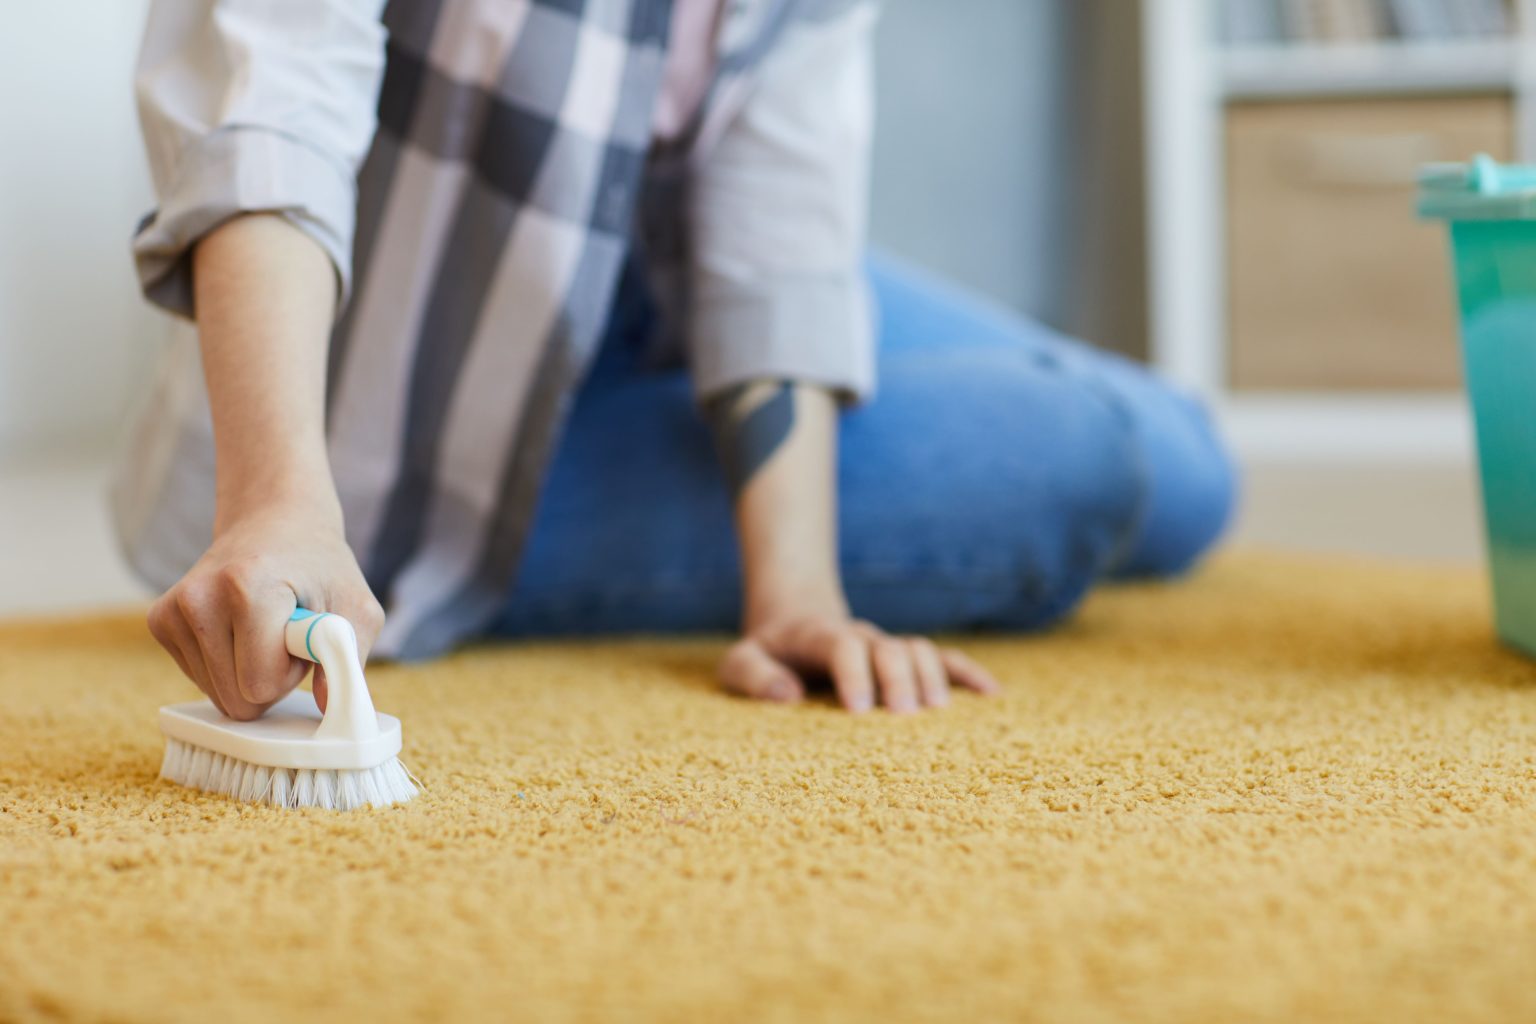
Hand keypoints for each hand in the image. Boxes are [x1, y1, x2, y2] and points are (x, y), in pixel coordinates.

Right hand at [147, 497, 382, 720]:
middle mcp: (199, 597)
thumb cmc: (321, 567)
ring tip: (264, 627)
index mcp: (246, 588)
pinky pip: (200, 681)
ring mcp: (172, 609)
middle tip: (285, 634)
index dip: (292, 673)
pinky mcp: (160, 621)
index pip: (260, 684)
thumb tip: (331, 709)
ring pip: (217, 695)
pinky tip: (240, 628)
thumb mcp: (356, 608)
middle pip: (235, 698)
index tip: (302, 634)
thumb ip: (350, 659)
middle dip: (270, 679)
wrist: (274, 522)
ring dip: (248, 672)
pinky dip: (227, 666)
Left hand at [720, 612, 1000, 712]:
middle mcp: (860, 637)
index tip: (858, 711)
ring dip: (931, 678)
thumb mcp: (740, 663)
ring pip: (919, 649)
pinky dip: (968, 674)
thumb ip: (753, 676)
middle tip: (903, 717)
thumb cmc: (767, 656)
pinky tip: (992, 696)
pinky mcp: (906, 660)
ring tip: (935, 714)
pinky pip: (944, 659)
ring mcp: (886, 646)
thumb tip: (787, 696)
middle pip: (889, 647)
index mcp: (818, 636)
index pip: (843, 645)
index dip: (854, 673)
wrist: (795, 626)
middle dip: (898, 679)